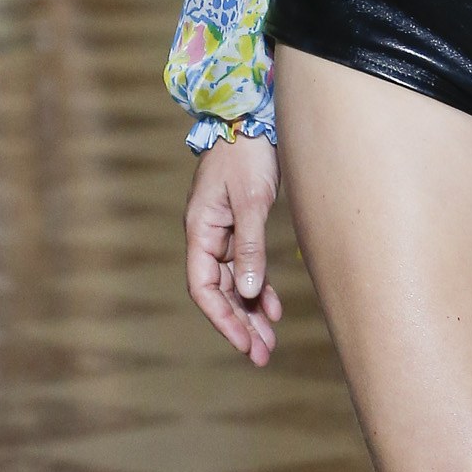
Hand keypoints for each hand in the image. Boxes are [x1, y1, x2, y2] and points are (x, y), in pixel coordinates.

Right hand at [183, 134, 283, 362]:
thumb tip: (249, 292)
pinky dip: (258, 287)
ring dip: (250, 312)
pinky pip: (245, 266)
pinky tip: (272, 308)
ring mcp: (222, 232)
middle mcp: (206, 235)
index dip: (222, 319)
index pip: (203, 288)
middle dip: (239, 324)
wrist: (252, 116)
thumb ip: (250, 246)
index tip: (245, 343)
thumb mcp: (251, 200)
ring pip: (234, 282)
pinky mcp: (239, 225)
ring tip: (269, 342)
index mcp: (199, 231)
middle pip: (219, 291)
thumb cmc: (247, 153)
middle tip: (262, 355)